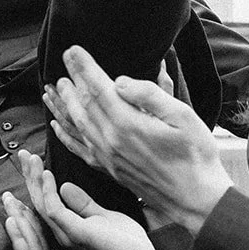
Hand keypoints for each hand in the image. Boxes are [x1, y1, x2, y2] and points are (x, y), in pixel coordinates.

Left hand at [0, 193, 70, 249]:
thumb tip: (5, 245)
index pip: (42, 238)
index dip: (32, 218)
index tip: (21, 200)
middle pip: (40, 235)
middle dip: (28, 211)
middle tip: (15, 192)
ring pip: (34, 241)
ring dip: (22, 217)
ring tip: (10, 199)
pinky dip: (18, 235)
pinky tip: (12, 220)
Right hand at [19, 150, 163, 249]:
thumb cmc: (124, 243)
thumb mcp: (102, 216)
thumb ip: (82, 204)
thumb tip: (65, 186)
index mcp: (67, 229)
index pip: (45, 203)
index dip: (36, 182)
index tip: (32, 161)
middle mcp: (62, 233)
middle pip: (38, 202)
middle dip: (30, 177)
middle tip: (23, 154)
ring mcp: (67, 234)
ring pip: (41, 204)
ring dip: (35, 180)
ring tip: (31, 159)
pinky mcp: (75, 233)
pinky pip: (54, 209)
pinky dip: (49, 191)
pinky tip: (48, 175)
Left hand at [43, 46, 233, 233]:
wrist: (195, 199)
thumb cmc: (196, 155)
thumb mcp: (183, 117)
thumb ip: (150, 95)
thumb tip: (120, 82)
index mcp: (129, 124)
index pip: (98, 89)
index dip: (83, 68)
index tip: (72, 50)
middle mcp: (111, 141)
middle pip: (83, 105)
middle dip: (70, 81)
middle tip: (62, 62)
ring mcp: (108, 157)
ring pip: (76, 126)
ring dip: (62, 105)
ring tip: (51, 88)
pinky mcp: (109, 169)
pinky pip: (79, 149)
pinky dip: (65, 136)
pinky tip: (56, 126)